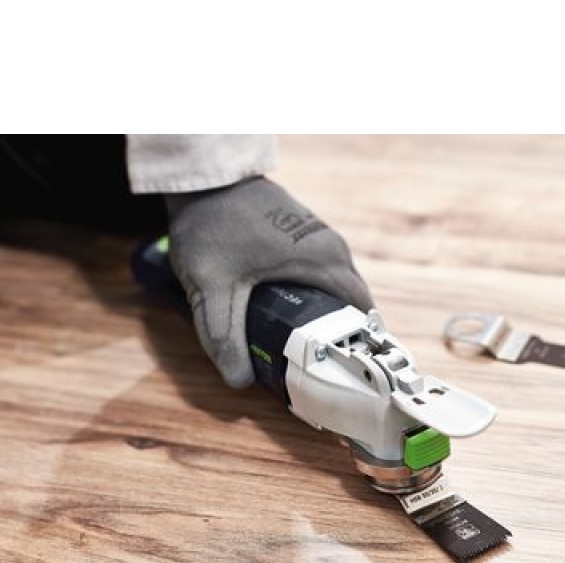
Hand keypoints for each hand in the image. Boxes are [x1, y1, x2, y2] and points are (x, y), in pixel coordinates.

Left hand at [166, 177, 372, 387]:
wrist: (203, 179)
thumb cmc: (212, 225)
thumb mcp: (213, 288)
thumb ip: (224, 335)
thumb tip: (239, 382)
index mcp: (323, 261)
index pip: (361, 310)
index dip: (356, 340)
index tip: (344, 368)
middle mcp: (331, 246)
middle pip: (350, 300)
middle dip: (339, 331)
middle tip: (317, 363)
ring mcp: (319, 235)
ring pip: (336, 284)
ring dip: (326, 311)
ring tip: (304, 343)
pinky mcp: (304, 231)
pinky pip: (323, 269)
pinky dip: (315, 292)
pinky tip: (289, 309)